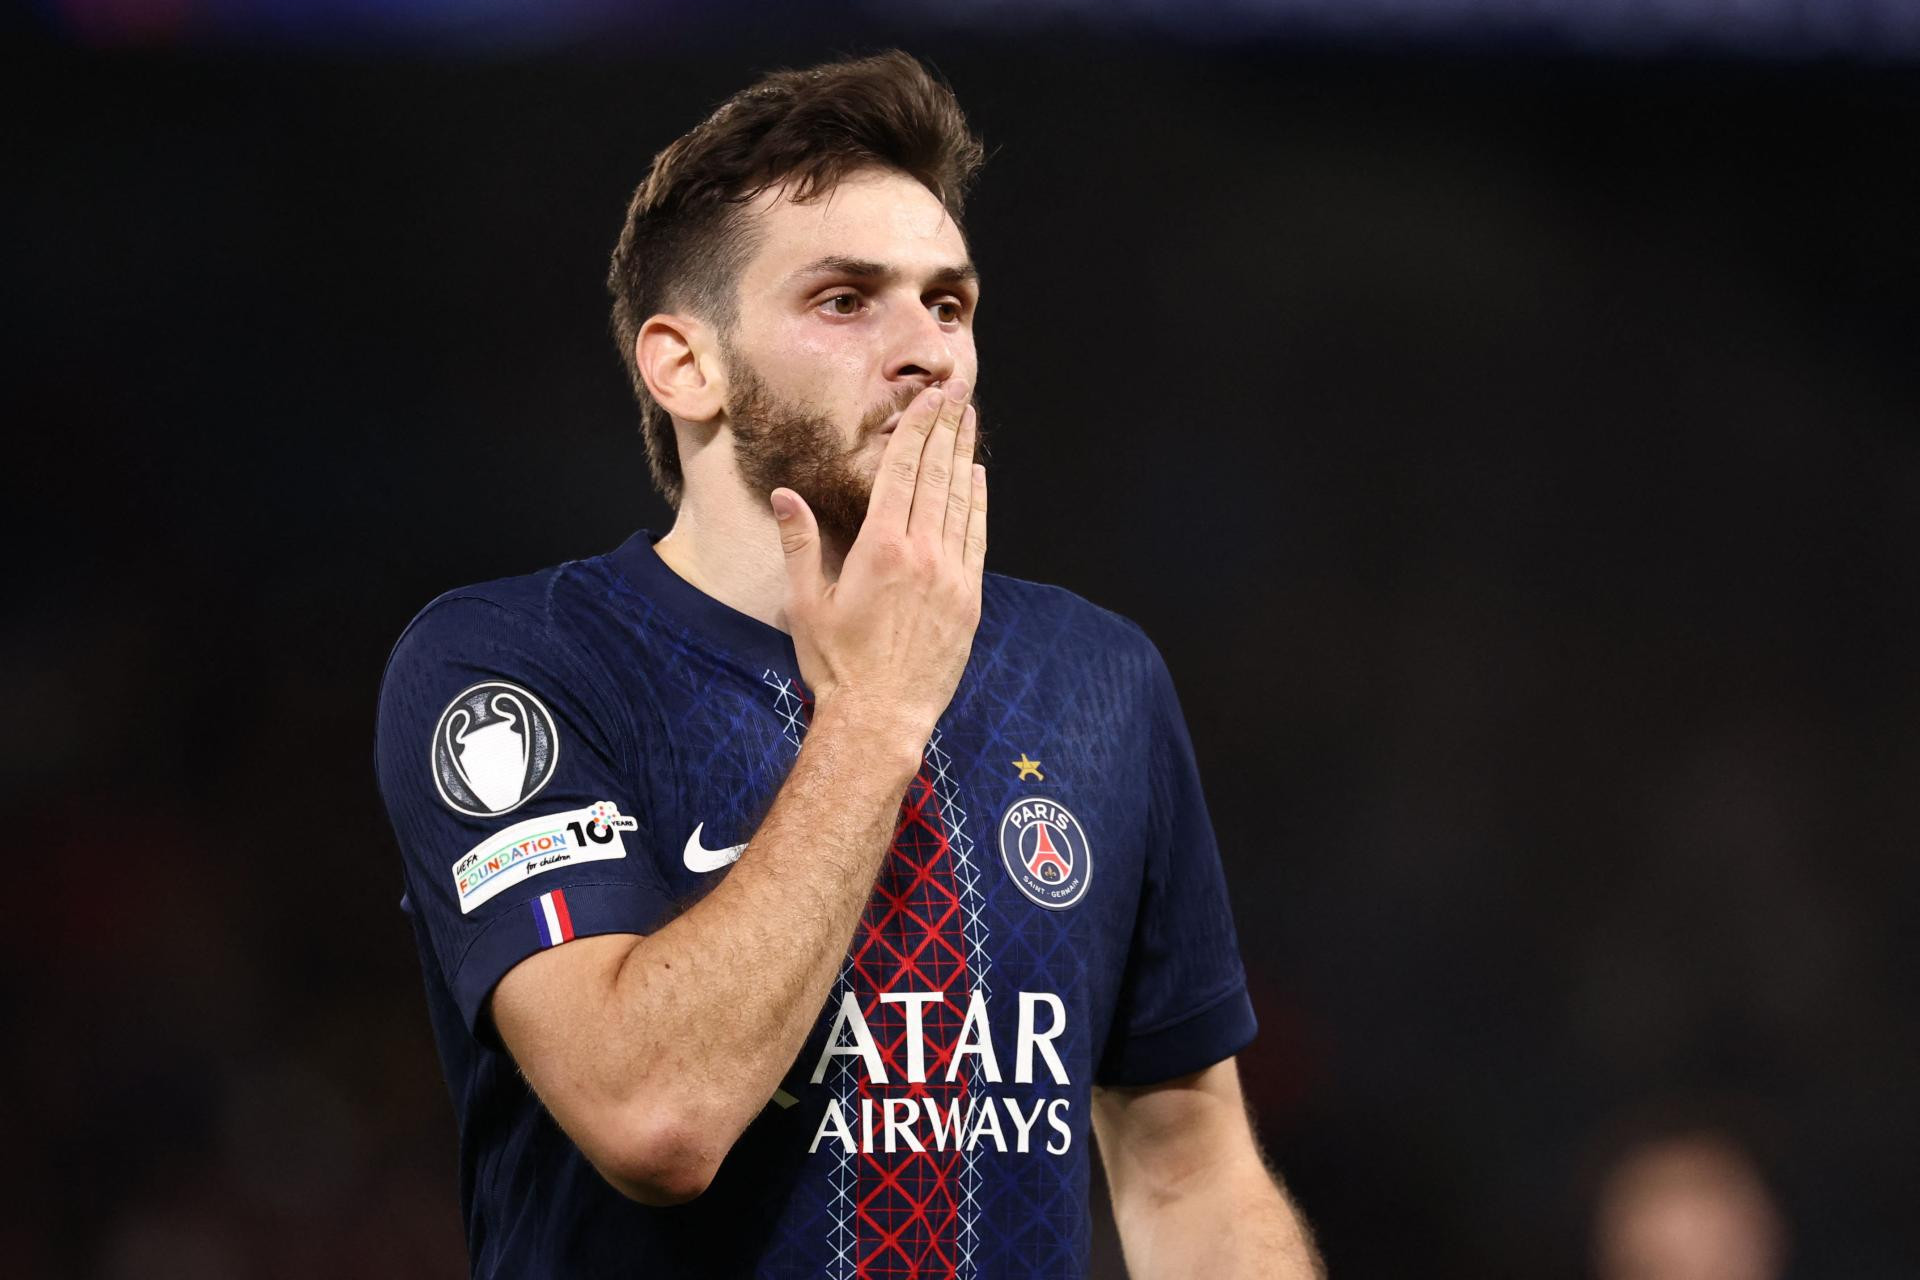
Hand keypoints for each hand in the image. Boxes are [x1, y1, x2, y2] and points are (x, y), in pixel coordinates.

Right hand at [771, 379, 985, 751]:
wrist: (881, 718)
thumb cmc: (836, 664)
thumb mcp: (805, 603)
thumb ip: (799, 544)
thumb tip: (785, 495)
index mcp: (880, 549)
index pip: (902, 473)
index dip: (917, 431)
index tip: (930, 399)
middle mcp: (922, 555)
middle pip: (937, 476)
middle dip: (947, 430)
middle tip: (958, 392)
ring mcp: (952, 577)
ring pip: (962, 502)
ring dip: (965, 457)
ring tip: (969, 421)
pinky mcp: (969, 599)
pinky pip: (977, 538)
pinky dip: (978, 503)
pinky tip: (977, 478)